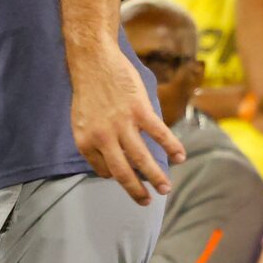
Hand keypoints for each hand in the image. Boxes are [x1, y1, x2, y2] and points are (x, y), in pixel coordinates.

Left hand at [69, 40, 181, 202]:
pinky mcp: (139, 111)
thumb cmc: (88, 90)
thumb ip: (94, 140)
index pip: (103, 170)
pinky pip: (158, 134)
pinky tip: (181, 157)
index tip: (128, 177)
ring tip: (166, 188)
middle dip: (136, 191)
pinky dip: (172, 146)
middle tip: (147, 202)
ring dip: (156, 176)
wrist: (94, 61)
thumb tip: (109, 161)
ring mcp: (121, 124)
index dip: (116, 176)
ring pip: (142, 158)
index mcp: (85, 142)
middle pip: (122, 172)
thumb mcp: (81, 120)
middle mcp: (102, 138)